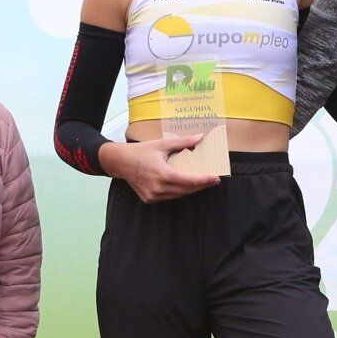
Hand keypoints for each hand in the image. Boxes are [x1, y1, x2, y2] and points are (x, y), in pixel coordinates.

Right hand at [98, 136, 220, 203]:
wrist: (120, 162)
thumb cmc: (140, 151)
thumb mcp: (162, 144)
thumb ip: (183, 142)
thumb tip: (200, 138)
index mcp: (163, 174)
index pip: (189, 181)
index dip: (204, 180)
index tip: (215, 178)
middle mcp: (158, 188)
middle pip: (186, 190)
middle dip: (201, 185)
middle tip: (212, 179)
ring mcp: (153, 196)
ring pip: (179, 195)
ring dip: (190, 189)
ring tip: (200, 181)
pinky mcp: (149, 199)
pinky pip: (169, 197)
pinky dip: (178, 191)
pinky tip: (183, 184)